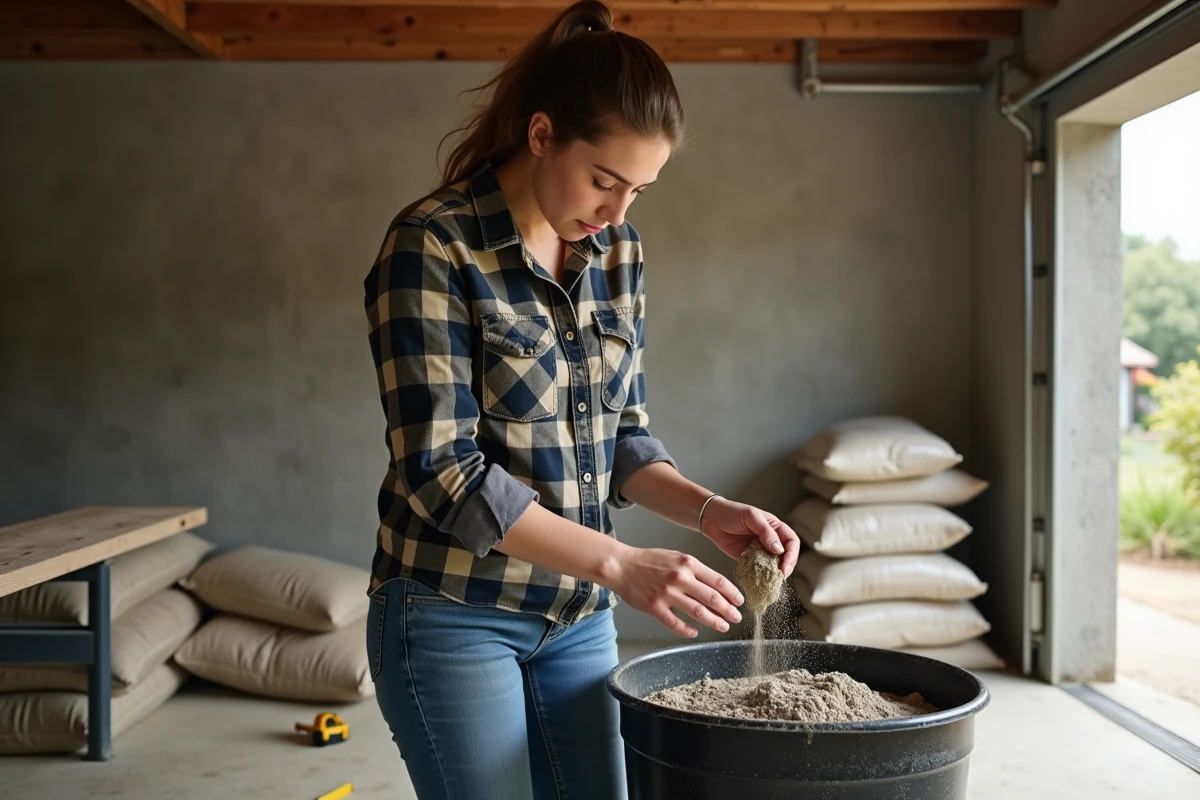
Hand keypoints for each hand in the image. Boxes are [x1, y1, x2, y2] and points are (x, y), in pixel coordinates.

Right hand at [608, 547, 744, 638]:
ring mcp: (667, 594)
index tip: (740, 601)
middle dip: (728, 610)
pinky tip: (694, 633)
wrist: (622, 565)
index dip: (732, 593)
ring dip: (713, 621)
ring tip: (723, 627)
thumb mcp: (676, 556)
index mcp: (687, 563)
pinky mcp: (655, 607)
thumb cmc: (648, 560)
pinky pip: (675, 623)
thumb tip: (714, 585)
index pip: (717, 580)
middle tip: (736, 617)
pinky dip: (687, 630)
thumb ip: (694, 569)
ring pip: (697, 612)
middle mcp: (680, 578)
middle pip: (712, 598)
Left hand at [700, 498, 799, 579]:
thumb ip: (766, 532)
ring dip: (774, 573)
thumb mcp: (751, 517)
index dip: (792, 554)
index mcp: (775, 527)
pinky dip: (760, 575)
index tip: (785, 564)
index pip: (791, 541)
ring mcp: (760, 550)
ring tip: (771, 581)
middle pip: (786, 556)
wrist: (711, 519)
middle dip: (786, 566)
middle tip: (781, 576)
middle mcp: (770, 539)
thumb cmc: (732, 512)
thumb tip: (779, 549)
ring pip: (773, 564)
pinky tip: (758, 580)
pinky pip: (758, 569)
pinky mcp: (749, 559)